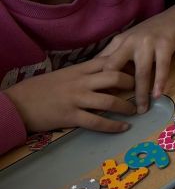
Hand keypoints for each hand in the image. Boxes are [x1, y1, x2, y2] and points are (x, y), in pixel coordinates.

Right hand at [4, 59, 134, 134]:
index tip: (141, 66)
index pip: (109, 60)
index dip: (127, 63)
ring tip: (136, 110)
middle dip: (132, 83)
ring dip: (126, 106)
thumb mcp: (64, 74)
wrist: (17, 103)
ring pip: (109, 100)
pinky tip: (123, 128)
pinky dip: (113, 125)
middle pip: (115, 77)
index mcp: (79, 69)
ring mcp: (76, 99)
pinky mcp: (70, 117)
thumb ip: (85, 72)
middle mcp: (81, 82)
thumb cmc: (40, 88)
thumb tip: (107, 72)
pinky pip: (97, 121)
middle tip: (142, 89)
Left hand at [98, 0, 174, 111]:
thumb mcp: (129, 40)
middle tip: (116, 107)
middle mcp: (130, 41)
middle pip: (114, 67)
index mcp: (119, 41)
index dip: (98, 82)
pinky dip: (160, 82)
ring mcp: (148, 42)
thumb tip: (99, 78)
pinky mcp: (165, 44)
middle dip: (114, 89)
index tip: (98, 99)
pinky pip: (162, 67)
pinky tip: (159, 95)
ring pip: (141, 73)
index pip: (102, 63)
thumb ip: (116, 55)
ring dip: (141, 93)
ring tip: (141, 109)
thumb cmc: (151, 32)